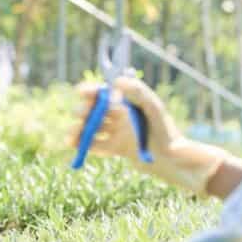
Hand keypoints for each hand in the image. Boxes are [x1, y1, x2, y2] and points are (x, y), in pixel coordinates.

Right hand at [68, 76, 182, 161]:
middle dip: (84, 111)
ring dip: (79, 130)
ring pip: (93, 128)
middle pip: (96, 110)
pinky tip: (74, 145)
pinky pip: (97, 145)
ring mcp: (119, 132)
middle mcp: (122, 116)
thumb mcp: (153, 108)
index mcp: (129, 103)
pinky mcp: (118, 148)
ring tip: (70, 137)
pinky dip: (84, 145)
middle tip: (80, 115)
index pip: (106, 93)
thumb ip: (137, 92)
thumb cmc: (165, 131)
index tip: (80, 91)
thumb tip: (116, 81)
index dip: (91, 91)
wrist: (171, 160)